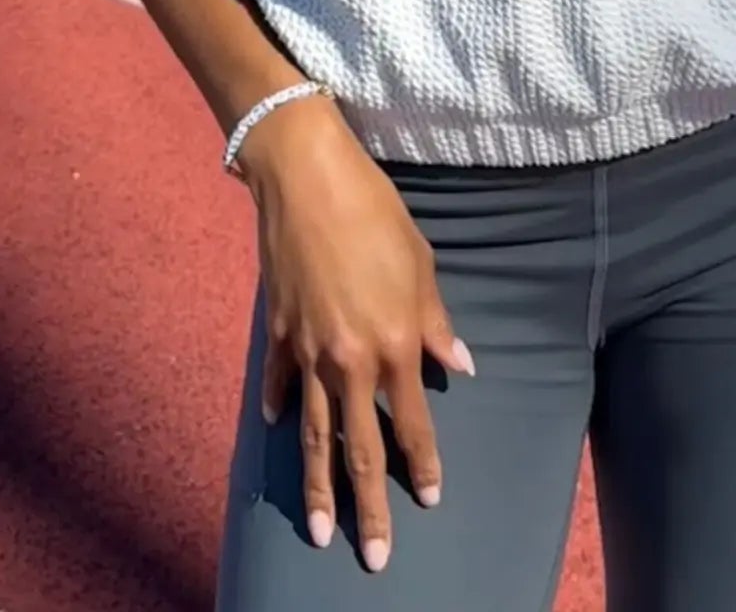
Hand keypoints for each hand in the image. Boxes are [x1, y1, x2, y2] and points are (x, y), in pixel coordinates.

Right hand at [237, 99, 473, 571]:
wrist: (306, 178)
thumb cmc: (373, 212)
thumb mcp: (420, 263)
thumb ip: (433, 321)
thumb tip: (457, 363)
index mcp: (391, 343)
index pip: (411, 421)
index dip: (421, 463)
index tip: (428, 499)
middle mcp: (348, 360)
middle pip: (358, 447)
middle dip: (367, 506)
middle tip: (374, 557)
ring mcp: (307, 351)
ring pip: (314, 434)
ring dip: (317, 486)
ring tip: (319, 529)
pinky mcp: (278, 332)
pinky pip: (282, 384)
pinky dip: (284, 409)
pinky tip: (284, 432)